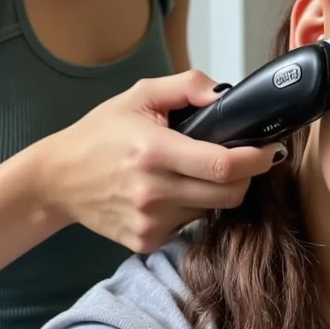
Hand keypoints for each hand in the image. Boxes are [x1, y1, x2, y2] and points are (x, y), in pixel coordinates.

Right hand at [34, 71, 284, 252]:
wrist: (58, 179)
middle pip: (229, 194)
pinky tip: (174, 190)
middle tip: (243, 158)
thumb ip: (187, 86)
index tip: (271, 149)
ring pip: (212, 210)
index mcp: (155, 152)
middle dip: (246, 176)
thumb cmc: (101, 132)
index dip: (256, 158)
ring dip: (217, 191)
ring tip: (197, 171)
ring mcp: (150, 223)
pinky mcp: (146, 242)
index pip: (223, 165)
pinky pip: (190, 225)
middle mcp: (154, 193)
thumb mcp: (141, 95)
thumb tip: (226, 95)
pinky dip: (193, 207)